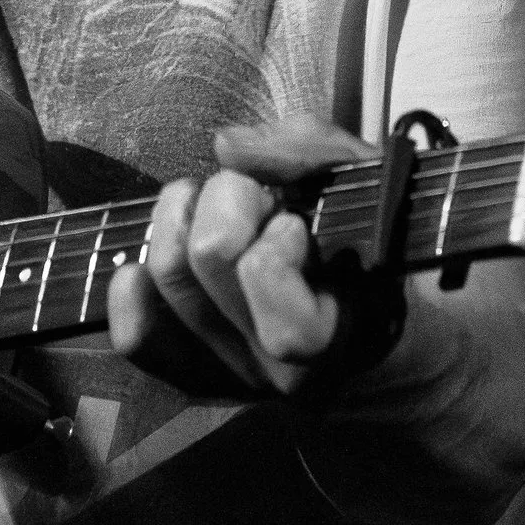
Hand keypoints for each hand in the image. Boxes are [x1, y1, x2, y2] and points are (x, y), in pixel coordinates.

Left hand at [106, 116, 374, 398]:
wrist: (392, 352)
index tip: (297, 222)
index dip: (278, 245)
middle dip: (230, 199)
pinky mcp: (196, 378)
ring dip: (182, 220)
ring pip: (168, 278)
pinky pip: (137, 338)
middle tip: (259, 199)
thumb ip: (315, 151)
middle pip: (211, 258)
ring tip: (214, 212)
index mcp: (348, 331)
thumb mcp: (376, 188)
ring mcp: (237, 378)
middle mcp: (287, 370)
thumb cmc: (382, 256)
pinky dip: (131, 288)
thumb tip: (232, 146)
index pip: (284, 308)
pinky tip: (157, 256)